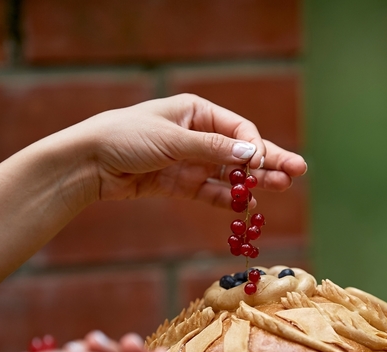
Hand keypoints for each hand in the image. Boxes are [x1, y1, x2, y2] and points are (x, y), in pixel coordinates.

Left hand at [63, 93, 307, 206]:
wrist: (88, 162)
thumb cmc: (127, 137)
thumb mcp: (173, 139)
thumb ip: (214, 149)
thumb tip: (254, 153)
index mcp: (196, 111)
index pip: (238, 129)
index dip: (256, 147)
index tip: (264, 165)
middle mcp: (196, 135)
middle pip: (240, 150)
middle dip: (268, 161)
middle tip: (298, 172)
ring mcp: (189, 161)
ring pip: (229, 173)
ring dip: (254, 182)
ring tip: (283, 187)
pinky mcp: (179, 185)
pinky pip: (211, 192)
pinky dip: (230, 199)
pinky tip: (250, 205)